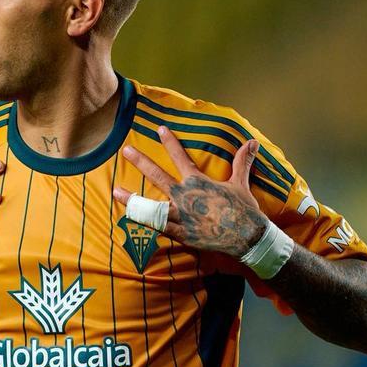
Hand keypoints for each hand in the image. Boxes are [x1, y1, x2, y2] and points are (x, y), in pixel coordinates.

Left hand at [112, 125, 265, 258]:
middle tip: (126, 150)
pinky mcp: (180, 233)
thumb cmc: (244, 210)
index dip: (170, 142)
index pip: (180, 156)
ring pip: (150, 205)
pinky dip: (144, 222)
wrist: (247, 236)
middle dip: (141, 161)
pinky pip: (158, 227)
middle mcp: (185, 196)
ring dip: (132, 198)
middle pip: (157, 175)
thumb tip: (252, 142)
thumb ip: (242, 162)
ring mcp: (180, 215)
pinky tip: (129, 217)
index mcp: (197, 181)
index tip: (160, 129)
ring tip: (115, 191)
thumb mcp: (241, 183)